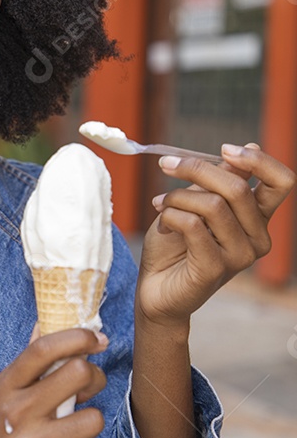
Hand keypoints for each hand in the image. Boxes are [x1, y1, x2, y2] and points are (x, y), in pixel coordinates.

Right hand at [0, 326, 106, 437]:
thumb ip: (24, 367)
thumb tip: (43, 326)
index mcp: (4, 388)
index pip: (44, 349)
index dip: (77, 337)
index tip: (95, 339)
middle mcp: (16, 413)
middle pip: (78, 374)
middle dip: (94, 379)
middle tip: (88, 389)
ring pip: (92, 420)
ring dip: (88, 425)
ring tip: (71, 431)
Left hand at [137, 143, 295, 325]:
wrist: (155, 289)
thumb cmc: (175, 245)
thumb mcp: (196, 203)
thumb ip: (218, 182)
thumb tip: (248, 148)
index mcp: (257, 218)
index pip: (281, 182)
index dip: (259, 161)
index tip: (225, 150)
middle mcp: (257, 238)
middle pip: (238, 187)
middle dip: (196, 169)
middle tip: (166, 165)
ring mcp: (240, 256)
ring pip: (213, 204)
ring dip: (177, 196)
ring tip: (160, 204)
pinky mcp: (216, 269)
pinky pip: (194, 226)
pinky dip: (171, 216)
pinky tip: (163, 224)